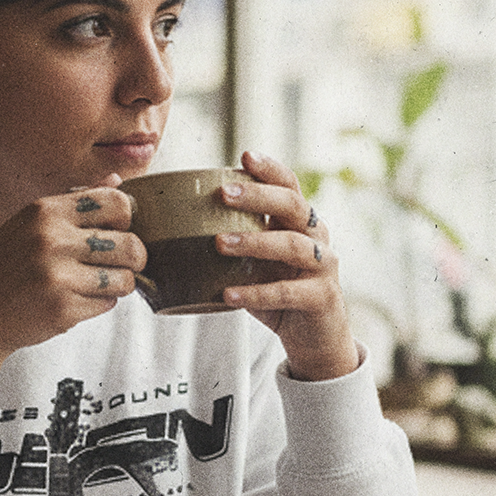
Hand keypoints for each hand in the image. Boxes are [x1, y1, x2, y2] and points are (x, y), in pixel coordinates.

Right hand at [0, 175, 144, 400]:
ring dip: (118, 284)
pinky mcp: (62, 309)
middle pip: (131, 244)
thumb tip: (120, 181)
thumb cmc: (6, 264)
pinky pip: (107, 304)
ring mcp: (57, 276)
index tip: (118, 231)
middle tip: (122, 264)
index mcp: (46, 210)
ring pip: (124, 279)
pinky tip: (76, 299)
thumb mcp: (30, 221)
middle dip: (134, 258)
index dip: (127, 220)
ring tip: (98, 283)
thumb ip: (75, 203)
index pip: (118, 203)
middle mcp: (52, 239)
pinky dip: (99, 304)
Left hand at [216, 152, 360, 380]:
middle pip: (293, 206)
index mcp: (300, 223)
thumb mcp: (256, 265)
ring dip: (254, 242)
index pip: (290, 185)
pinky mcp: (322, 298)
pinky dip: (256, 293)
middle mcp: (317, 238)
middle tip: (223, 193)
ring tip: (219, 243)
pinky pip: (287, 292)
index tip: (244, 154)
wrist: (316, 341)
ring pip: (292, 245)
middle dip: (258, 196)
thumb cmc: (278, 296)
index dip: (270, 169)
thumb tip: (172, 231)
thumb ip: (233, 245)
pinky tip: (228, 295)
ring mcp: (323, 267)